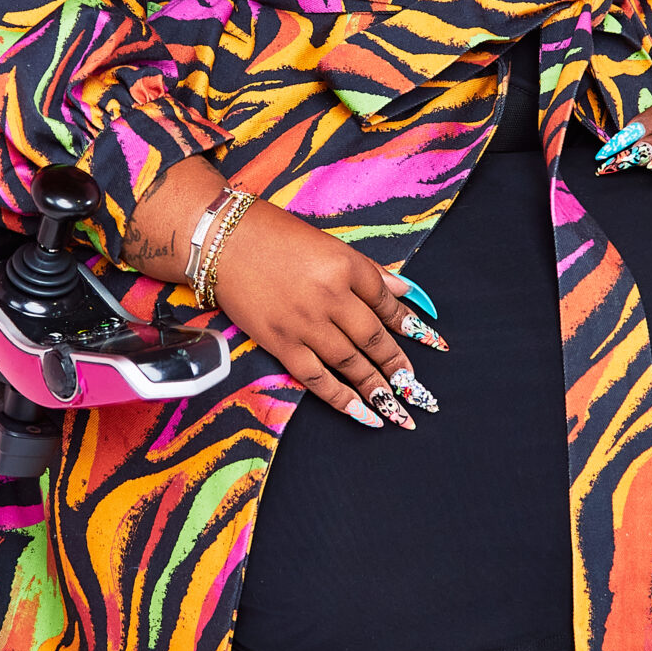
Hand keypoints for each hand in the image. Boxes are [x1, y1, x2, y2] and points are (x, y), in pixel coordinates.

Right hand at [214, 202, 444, 428]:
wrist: (221, 241)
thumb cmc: (275, 235)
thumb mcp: (329, 243)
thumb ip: (369, 271)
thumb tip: (406, 292)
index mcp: (345, 265)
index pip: (387, 302)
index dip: (410, 325)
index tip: (431, 343)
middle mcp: (329, 296)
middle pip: (374, 338)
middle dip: (399, 367)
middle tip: (419, 391)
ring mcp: (304, 323)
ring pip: (350, 363)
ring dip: (378, 389)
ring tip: (398, 409)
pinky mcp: (280, 342)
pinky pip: (316, 378)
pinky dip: (341, 399)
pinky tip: (363, 414)